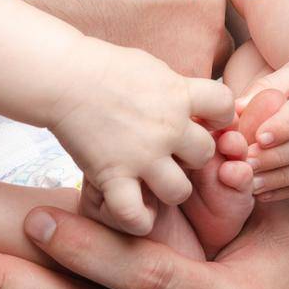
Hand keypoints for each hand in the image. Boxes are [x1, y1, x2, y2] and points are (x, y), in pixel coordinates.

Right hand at [50, 37, 234, 235]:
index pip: (225, 105)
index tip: (204, 119)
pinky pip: (135, 215)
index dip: (219, 115)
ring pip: (180, 190)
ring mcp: (142, 155)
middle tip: (172, 154)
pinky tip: (136, 211)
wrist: (64, 77)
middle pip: (205, 154)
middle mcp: (167, 127)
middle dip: (192, 156)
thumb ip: (176, 88)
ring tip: (154, 182)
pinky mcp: (114, 175)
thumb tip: (192, 99)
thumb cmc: (104, 67)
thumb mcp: (152, 68)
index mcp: (178, 94)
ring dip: (170, 189)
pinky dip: (138, 220)